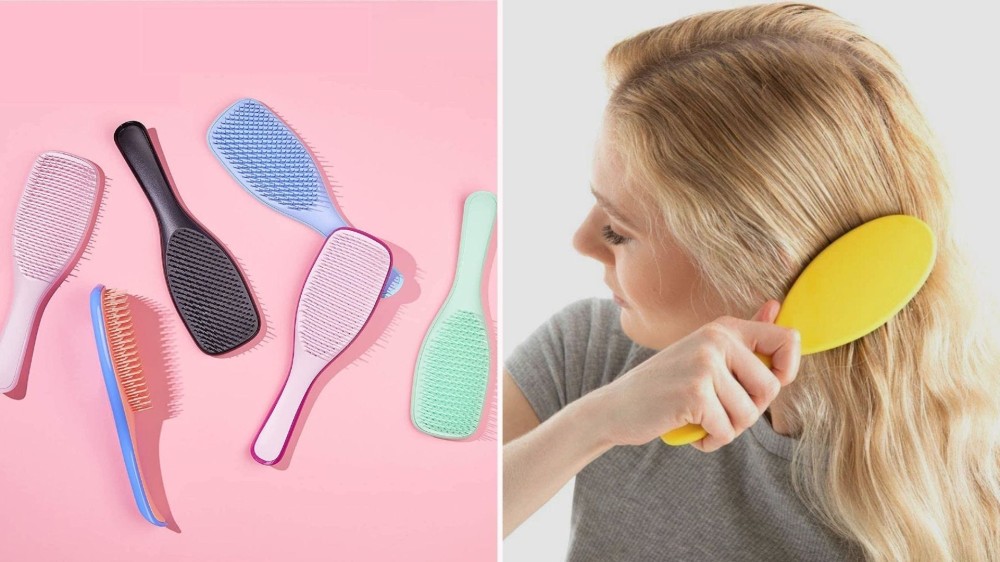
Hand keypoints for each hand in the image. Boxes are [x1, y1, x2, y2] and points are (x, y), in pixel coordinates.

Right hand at [584, 300, 800, 451]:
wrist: (615, 407)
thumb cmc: (664, 385)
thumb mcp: (703, 354)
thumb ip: (743, 336)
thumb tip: (776, 306)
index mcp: (723, 328)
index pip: (787, 339)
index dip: (786, 371)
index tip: (759, 387)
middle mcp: (716, 340)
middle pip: (771, 388)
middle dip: (749, 411)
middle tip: (718, 410)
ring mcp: (704, 365)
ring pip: (749, 414)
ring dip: (727, 429)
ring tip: (701, 420)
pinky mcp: (694, 393)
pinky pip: (726, 431)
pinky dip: (711, 441)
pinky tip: (692, 431)